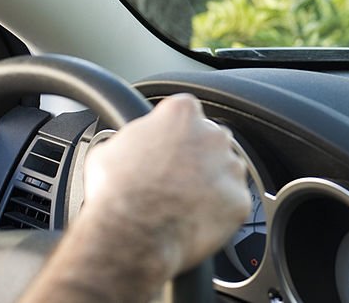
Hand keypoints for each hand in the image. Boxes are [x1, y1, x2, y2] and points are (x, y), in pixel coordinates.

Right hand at [81, 93, 250, 279]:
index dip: (175, 133)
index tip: (168, 147)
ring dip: (210, 183)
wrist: (130, 235)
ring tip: (183, 204)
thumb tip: (129, 145)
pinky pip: (232, 202)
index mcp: (181, 113)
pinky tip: (195, 220)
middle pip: (210, 139)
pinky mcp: (239, 199)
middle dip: (197, 157)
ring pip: (226, 170)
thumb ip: (133, 139)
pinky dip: (218, 212)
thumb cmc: (115, 192)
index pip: (186, 112)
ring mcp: (229, 167)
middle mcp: (212, 134)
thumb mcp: (109, 150)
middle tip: (175, 179)